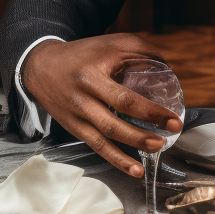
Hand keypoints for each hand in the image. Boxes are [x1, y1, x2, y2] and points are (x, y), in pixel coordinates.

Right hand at [21, 34, 183, 176]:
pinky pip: (97, 147)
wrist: (41, 67)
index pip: (124, 98)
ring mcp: (77, 116)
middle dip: (144, 132)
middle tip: (171, 132)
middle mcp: (82, 99)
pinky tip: (134, 169)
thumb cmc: (82, 54)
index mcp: (93, 76)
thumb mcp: (111, 43)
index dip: (150, 111)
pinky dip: (116, 160)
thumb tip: (168, 67)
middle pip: (114, 122)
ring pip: (105, 139)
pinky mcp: (74, 128)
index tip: (173, 118)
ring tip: (156, 149)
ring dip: (132, 148)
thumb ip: (140, 51)